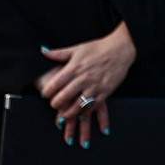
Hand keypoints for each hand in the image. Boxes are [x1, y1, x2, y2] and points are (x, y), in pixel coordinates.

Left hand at [36, 22, 136, 147]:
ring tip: (63, 116)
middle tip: (53, 105)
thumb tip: (43, 51)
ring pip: (77, 106)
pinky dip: (84, 113)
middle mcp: (83, 78)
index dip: (47, 92)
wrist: (120, 49)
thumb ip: (59, 53)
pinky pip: (92, 107)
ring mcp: (94, 86)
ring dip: (68, 114)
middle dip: (55, 104)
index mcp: (74, 67)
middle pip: (64, 97)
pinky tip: (80, 114)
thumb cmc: (99, 48)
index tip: (45, 94)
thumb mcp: (77, 48)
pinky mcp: (105, 92)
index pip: (55, 84)